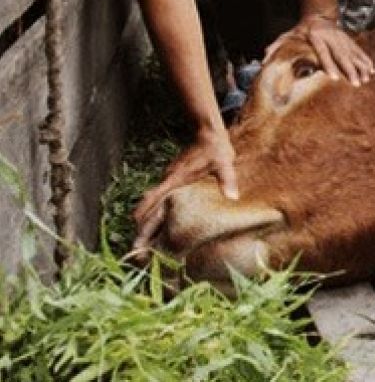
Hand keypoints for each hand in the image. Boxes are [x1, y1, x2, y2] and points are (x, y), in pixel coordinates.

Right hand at [132, 123, 237, 253]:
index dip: (144, 217)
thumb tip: (233, 197)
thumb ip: (227, 180)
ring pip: (152, 202)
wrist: (208, 132)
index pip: (154, 200)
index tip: (136, 234)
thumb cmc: (216, 149)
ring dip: (147, 220)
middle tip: (136, 249)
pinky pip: (160, 198)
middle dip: (141, 226)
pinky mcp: (173, 178)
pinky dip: (155, 211)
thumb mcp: (223, 164)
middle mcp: (168, 180)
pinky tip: (160, 223)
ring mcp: (169, 179)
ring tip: (144, 242)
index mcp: (176, 179)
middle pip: (147, 205)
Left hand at [266, 14, 374, 85]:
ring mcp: (342, 38)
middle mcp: (331, 38)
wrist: (317, 15)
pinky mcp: (349, 39)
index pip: (324, 54)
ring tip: (366, 79)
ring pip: (353, 53)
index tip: (335, 78)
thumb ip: (277, 45)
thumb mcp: (288, 35)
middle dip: (350, 70)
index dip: (330, 66)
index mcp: (317, 38)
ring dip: (361, 67)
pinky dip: (366, 60)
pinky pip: (359, 51)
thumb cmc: (301, 30)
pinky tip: (371, 69)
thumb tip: (264, 57)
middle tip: (356, 84)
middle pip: (342, 55)